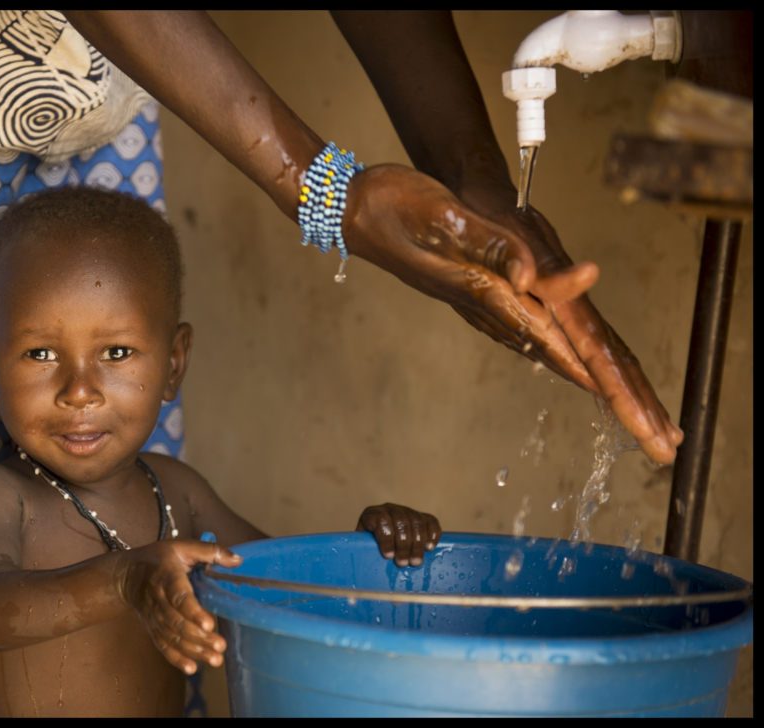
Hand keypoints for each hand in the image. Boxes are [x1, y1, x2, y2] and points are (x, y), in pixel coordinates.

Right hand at [119, 539, 241, 674]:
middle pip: (177, 622)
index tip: (209, 624)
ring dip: (193, 650)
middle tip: (220, 645)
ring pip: (172, 637)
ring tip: (215, 659)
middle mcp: (158, 599)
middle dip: (199, 637)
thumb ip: (211, 551)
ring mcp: (154, 616)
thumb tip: (236, 560)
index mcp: (167, 576)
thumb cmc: (159, 558)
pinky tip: (192, 668)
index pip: (179, 596)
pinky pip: (163, 645)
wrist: (127, 574)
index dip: (193, 611)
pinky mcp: (153, 627)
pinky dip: (176, 659)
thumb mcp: (183, 546)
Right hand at [343, 165, 681, 462]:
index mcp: (482, 288)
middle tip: (630, 421)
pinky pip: (518, 328)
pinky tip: (552, 353)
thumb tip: (534, 276)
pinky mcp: (467, 290)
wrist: (350, 210)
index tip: (622, 397)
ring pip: (535, 344)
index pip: (545, 334)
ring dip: (575, 371)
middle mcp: (480, 302)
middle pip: (547, 351)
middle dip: (593, 385)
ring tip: (612, 398)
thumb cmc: (393, 207)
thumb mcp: (444, 218)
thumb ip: (492, 249)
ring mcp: (472, 300)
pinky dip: (547, 347)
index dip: (584, 367)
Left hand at [356, 503, 441, 566]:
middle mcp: (390, 509)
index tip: (388, 556)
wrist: (379, 539)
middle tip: (403, 563)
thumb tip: (365, 567)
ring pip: (416, 522)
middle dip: (403, 545)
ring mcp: (407, 510)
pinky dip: (432, 534)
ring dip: (418, 544)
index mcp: (372, 514)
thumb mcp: (361, 546)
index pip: (381, 520)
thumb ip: (363, 551)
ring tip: (415, 561)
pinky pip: (430, 520)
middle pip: (401, 522)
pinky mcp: (421, 515)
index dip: (386, 539)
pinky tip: (429, 547)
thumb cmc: (368, 546)